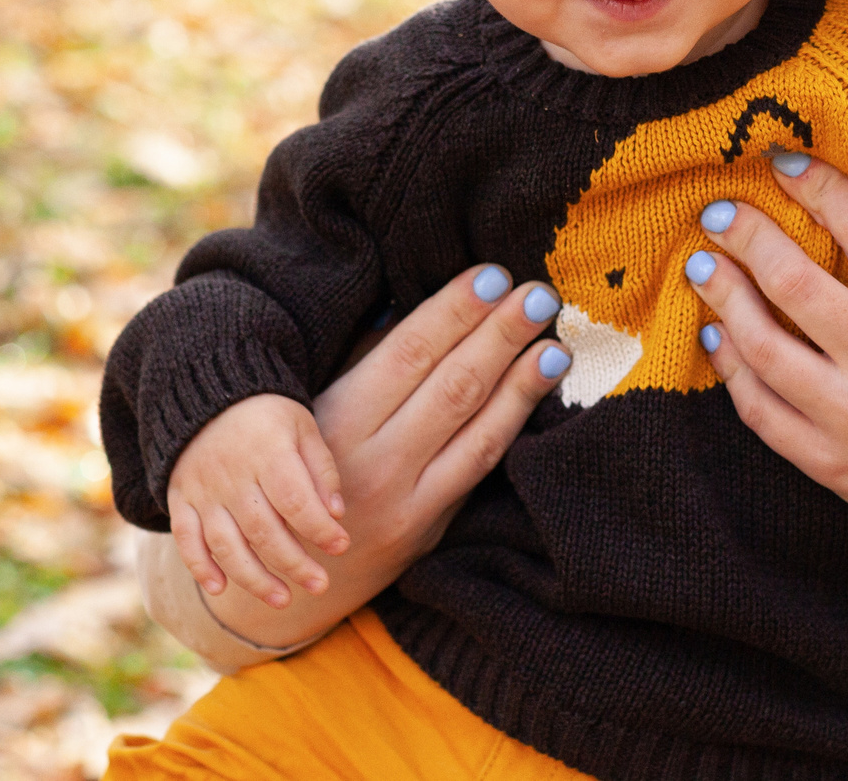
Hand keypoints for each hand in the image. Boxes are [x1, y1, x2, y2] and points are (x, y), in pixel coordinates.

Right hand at [168, 395, 347, 607]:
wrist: (208, 393)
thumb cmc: (267, 415)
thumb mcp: (302, 427)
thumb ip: (321, 469)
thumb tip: (336, 516)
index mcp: (267, 451)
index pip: (295, 501)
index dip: (319, 529)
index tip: (341, 547)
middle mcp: (231, 473)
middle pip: (263, 530)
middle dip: (294, 564)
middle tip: (321, 586)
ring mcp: (202, 488)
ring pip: (225, 543)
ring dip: (253, 578)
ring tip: (283, 600)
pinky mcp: (181, 498)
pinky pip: (185, 538)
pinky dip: (199, 566)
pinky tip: (220, 589)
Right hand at [173, 263, 569, 649]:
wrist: (292, 571)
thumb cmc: (301, 470)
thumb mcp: (314, 409)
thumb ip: (361, 361)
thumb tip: (407, 307)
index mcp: (338, 418)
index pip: (408, 353)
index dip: (454, 311)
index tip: (491, 275)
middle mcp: (374, 461)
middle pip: (451, 386)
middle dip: (500, 335)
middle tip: (539, 295)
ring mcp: (406, 502)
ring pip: (476, 432)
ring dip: (522, 384)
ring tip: (555, 345)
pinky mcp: (429, 529)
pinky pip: (478, 470)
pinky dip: (512, 428)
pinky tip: (537, 395)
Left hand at [686, 153, 847, 523]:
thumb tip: (845, 205)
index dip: (814, 183)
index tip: (780, 160)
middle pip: (794, 281)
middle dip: (746, 236)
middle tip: (718, 213)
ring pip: (763, 344)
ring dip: (723, 297)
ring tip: (703, 267)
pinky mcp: (827, 460)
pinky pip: (759, 408)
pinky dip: (730, 368)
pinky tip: (717, 337)